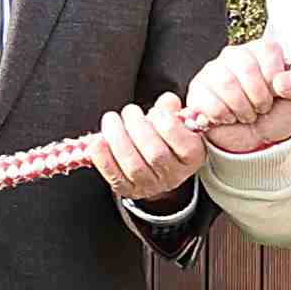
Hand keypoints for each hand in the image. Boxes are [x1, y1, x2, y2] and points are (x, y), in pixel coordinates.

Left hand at [87, 98, 203, 207]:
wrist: (155, 162)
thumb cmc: (165, 135)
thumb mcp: (174, 119)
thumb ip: (171, 109)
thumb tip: (167, 101)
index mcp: (192, 156)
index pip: (185, 146)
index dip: (169, 126)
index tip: (157, 111)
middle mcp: (174, 175)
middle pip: (156, 154)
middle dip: (138, 128)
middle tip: (130, 112)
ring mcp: (150, 185)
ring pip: (133, 166)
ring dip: (118, 139)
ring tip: (112, 120)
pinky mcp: (128, 189)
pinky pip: (114, 176)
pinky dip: (102, 158)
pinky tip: (98, 141)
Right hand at [185, 41, 290, 153]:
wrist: (258, 141)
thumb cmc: (279, 114)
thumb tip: (282, 81)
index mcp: (263, 50)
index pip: (268, 51)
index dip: (274, 79)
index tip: (276, 93)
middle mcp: (236, 54)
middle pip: (246, 68)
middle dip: (259, 97)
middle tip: (262, 108)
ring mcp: (214, 70)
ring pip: (226, 83)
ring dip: (242, 109)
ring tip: (247, 114)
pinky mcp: (198, 89)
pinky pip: (209, 101)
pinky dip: (224, 116)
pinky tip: (229, 117)